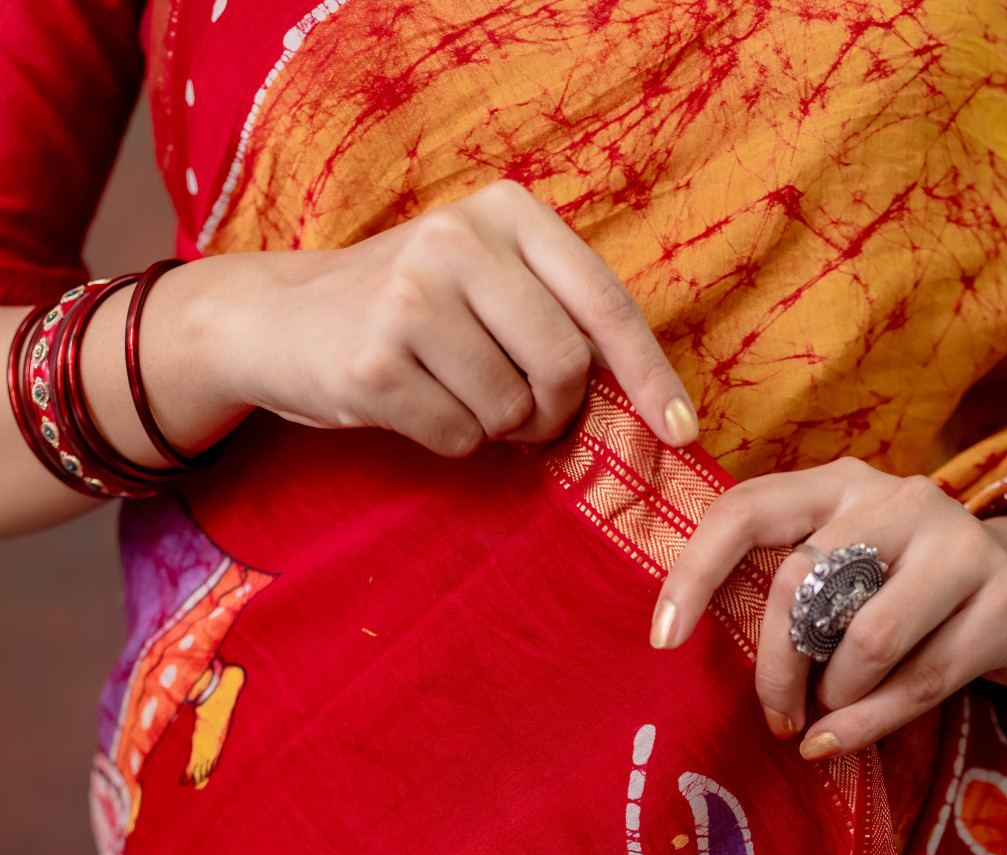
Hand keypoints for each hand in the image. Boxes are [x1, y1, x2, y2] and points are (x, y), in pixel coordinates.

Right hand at [77, 180, 697, 470]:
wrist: (278, 319)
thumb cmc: (409, 311)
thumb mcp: (487, 281)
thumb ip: (560, 316)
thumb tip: (656, 409)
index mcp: (507, 211)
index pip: (604, 305)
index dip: (650, 378)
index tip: (680, 432)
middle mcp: (460, 238)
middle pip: (566, 369)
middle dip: (554, 414)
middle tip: (521, 416)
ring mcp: (413, 297)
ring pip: (513, 411)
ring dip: (497, 429)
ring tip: (455, 396)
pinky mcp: (376, 360)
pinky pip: (459, 437)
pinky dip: (450, 442)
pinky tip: (414, 408)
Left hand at [650, 459, 1006, 756]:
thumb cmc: (903, 593)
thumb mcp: (843, 574)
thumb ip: (787, 593)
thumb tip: (692, 653)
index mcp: (839, 484)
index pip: (748, 509)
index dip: (696, 571)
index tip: (662, 640)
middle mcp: (899, 497)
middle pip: (806, 583)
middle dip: (778, 668)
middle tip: (776, 716)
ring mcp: (959, 543)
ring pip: (868, 638)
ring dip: (835, 697)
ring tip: (829, 716)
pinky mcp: (1005, 599)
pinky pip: (921, 679)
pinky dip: (869, 725)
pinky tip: (840, 742)